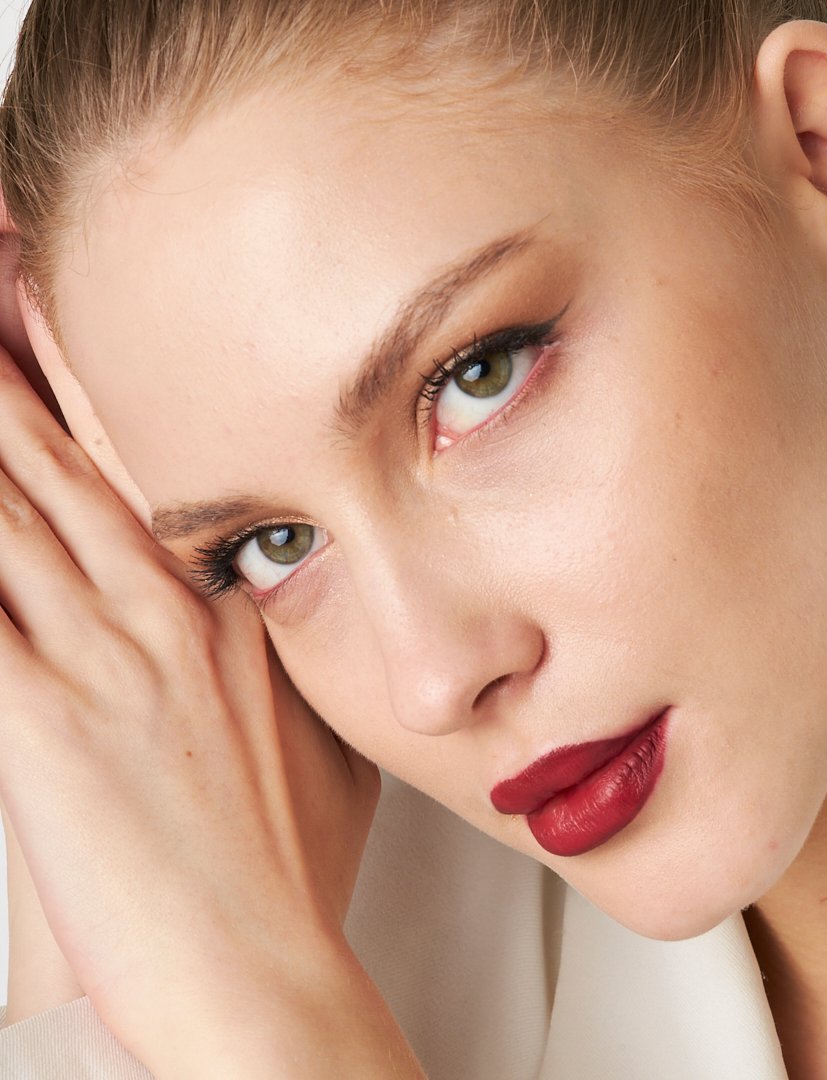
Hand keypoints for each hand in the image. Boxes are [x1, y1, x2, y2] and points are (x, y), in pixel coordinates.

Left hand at [0, 348, 413, 1076]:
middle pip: (72, 456)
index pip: (157, 463)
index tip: (61, 300)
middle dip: (16, 354)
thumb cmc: (288, 866)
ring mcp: (107, 660)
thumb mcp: (316, 738)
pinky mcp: (40, 724)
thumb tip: (263, 621)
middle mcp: (171, 613)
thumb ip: (279, 663)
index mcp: (237, 611)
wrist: (260, 973)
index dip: (101, 373)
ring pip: (13, 503)